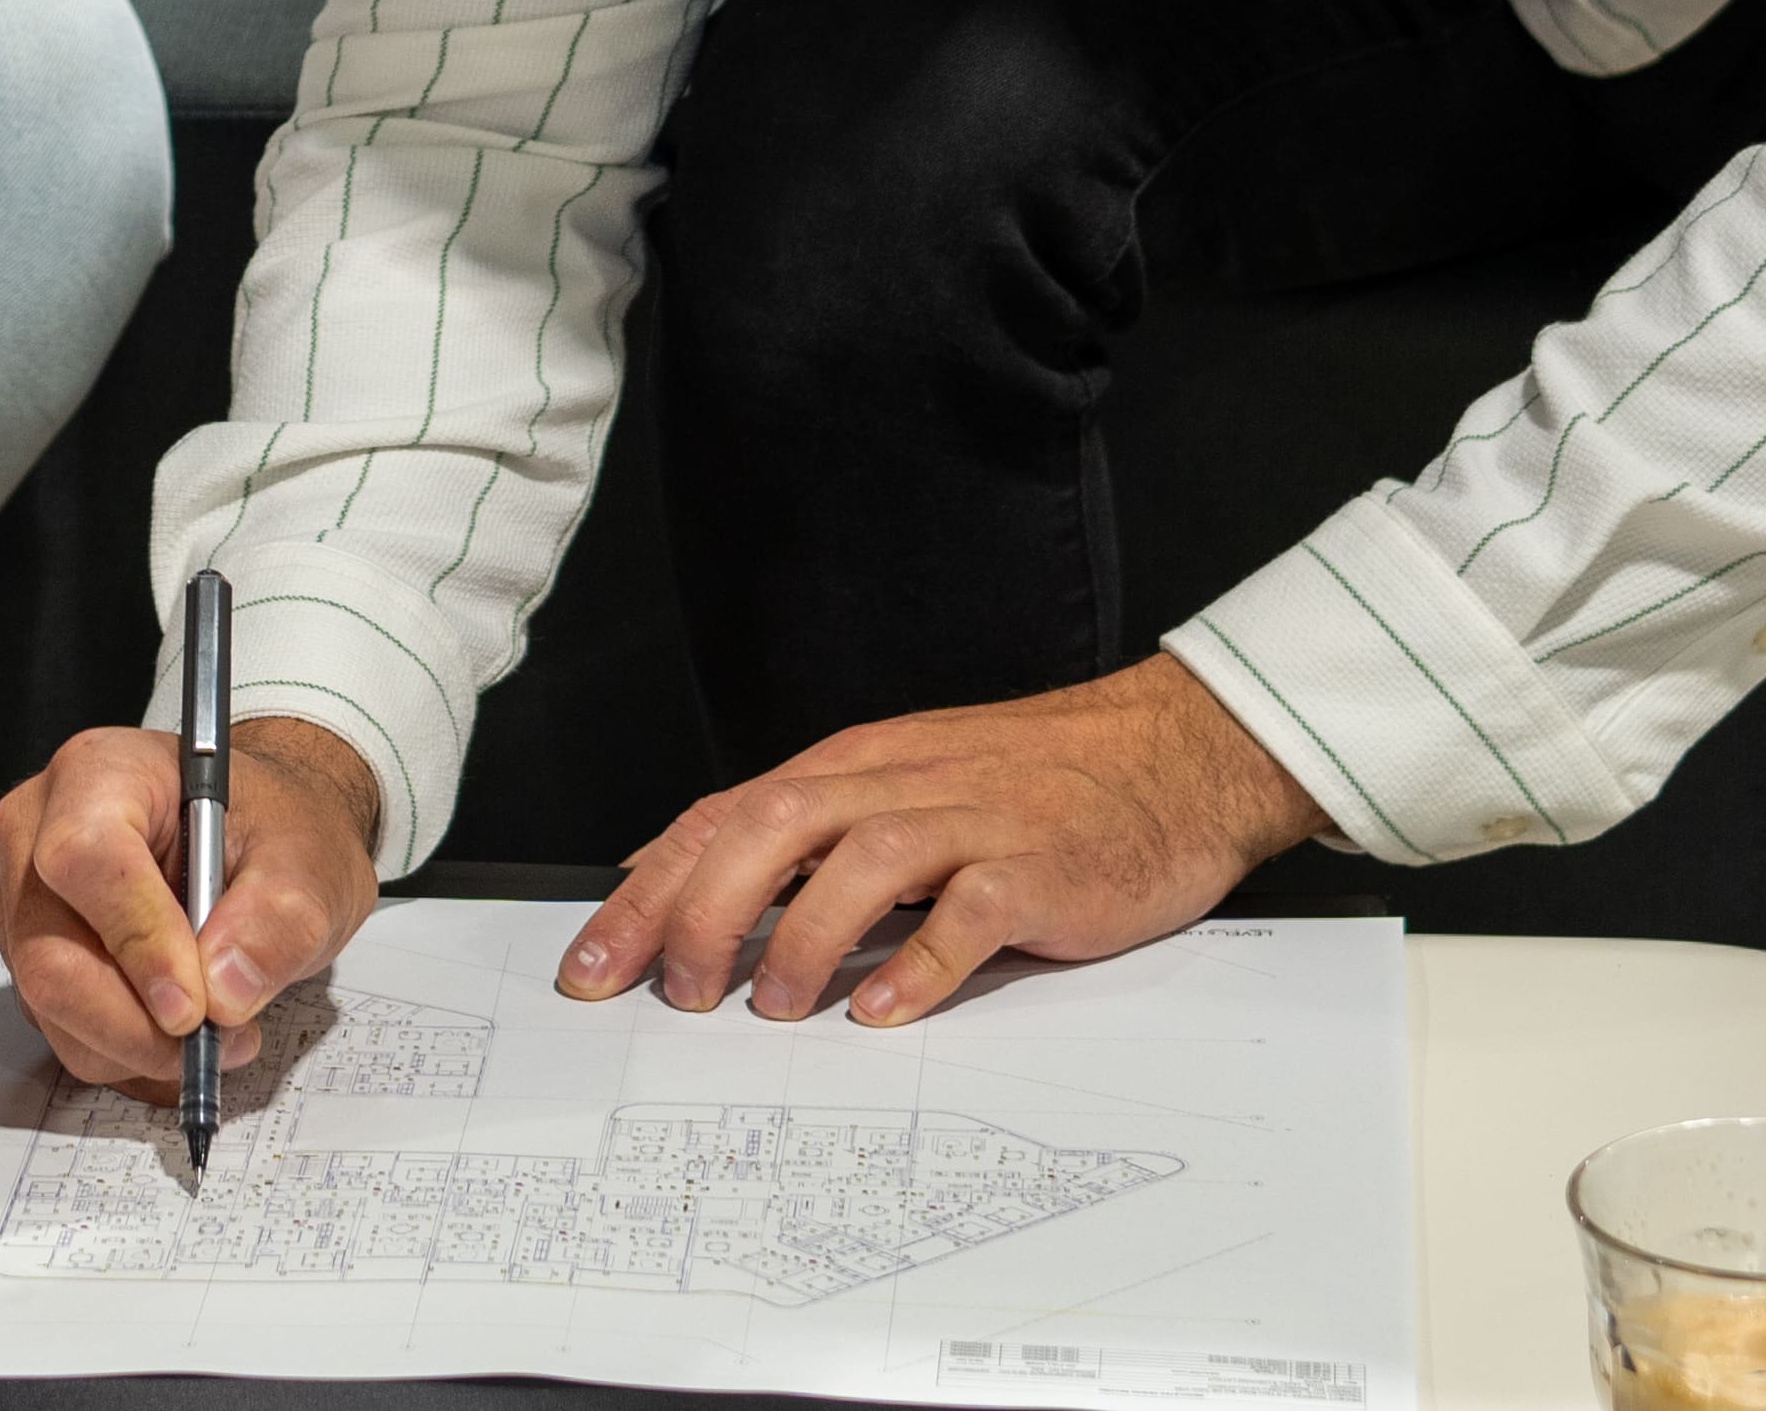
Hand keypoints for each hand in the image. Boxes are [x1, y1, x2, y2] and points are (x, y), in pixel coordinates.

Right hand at [0, 719, 383, 1099]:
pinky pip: (61, 1030)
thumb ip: (278, 920)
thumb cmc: (269, 829)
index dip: (137, 939)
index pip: (86, 857)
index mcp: (101, 773)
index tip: (195, 1006)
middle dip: (135, 1025)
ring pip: (50, 1007)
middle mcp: (39, 830)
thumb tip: (225, 991)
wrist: (258, 836)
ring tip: (218, 1031)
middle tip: (218, 1040)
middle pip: (48, 953)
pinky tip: (178, 1033)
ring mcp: (26, 899)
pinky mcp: (31, 955)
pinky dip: (125, 1055)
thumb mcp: (309, 862)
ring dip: (137, 1048)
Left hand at [561, 654, 1324, 1027]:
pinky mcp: (1041, 869)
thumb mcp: (899, 788)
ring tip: (774, 1006)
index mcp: (853, 768)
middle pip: (773, 825)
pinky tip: (883, 1009)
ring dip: (803, 936)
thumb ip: (806, 835)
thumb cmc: (1029, 785)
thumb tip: (688, 885)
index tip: (594, 964)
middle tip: (676, 991)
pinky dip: (919, 962)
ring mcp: (974, 823)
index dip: (648, 891)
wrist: (1172, 756)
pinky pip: (971, 915)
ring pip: (862, 861)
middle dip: (705, 910)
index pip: (724, 818)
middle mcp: (901, 784)